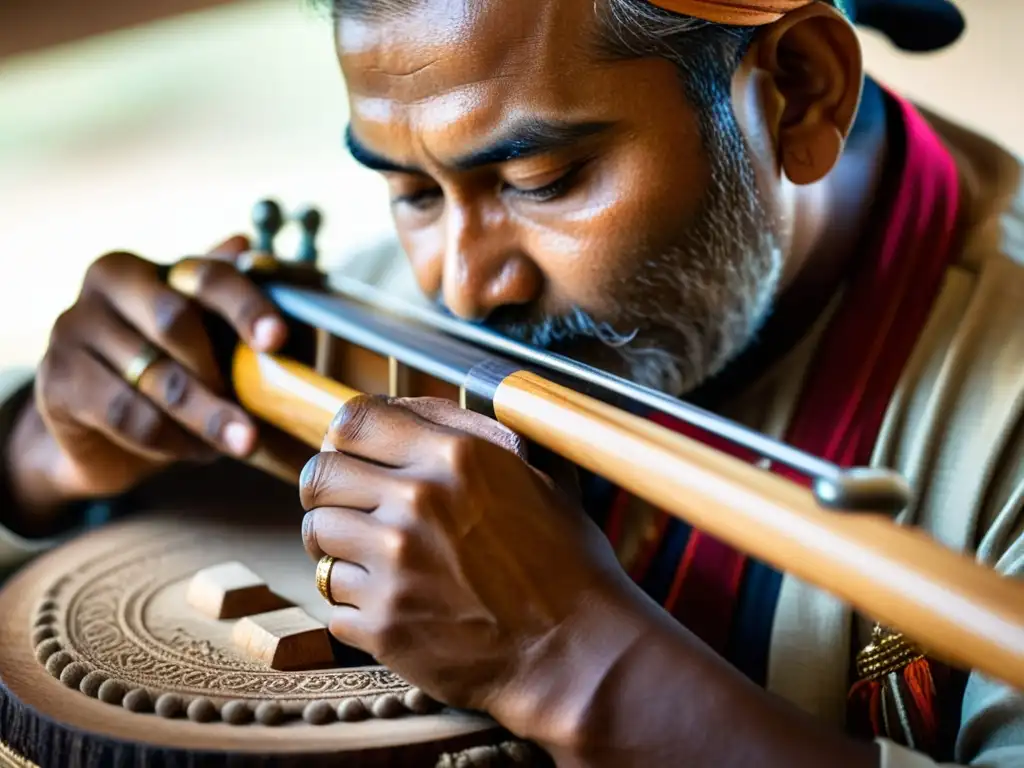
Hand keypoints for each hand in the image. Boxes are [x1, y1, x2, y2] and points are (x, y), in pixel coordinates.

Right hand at [8, 236, 288, 515]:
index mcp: (147, 266)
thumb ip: (223, 295)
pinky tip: (199, 452)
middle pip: (176, 321)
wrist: (98, 432)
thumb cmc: (164, 369)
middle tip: (258, 416)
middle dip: (223, 375)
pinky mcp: (56, 379)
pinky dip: (171, 439)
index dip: (246, 305)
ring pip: (155, 378)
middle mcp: (105, 286)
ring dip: (205, 417)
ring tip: (242, 442)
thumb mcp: (200, 334)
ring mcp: (73, 329)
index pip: (206, 275)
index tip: (278, 339)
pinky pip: (127, 413)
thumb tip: (247, 242)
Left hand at [299, 395, 637, 734]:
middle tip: (348, 507)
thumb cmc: (564, 562)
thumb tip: (412, 412)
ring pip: (318, 536)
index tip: (350, 455)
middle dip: (327, 490)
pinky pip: (332, 601)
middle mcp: (416, 503)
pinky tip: (393, 604)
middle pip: (318, 477)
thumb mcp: (536, 477)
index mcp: (456, 457)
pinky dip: (355, 603)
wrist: (574, 651)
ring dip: (338, 546)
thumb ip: (471, 437)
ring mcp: (394, 566)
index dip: (344, 438)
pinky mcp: (382, 623)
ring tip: (373, 558)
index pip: (352, 422)